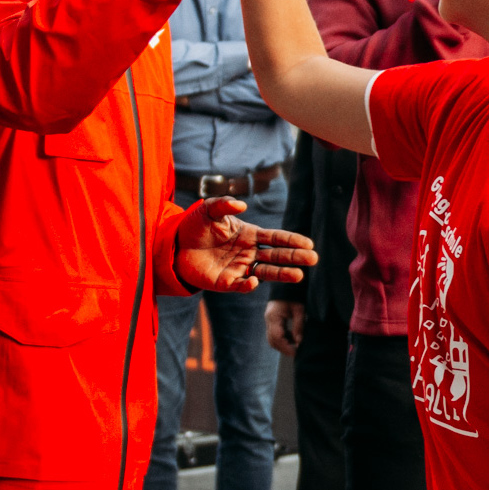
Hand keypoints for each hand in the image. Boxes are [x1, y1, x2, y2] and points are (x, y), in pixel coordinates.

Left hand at [175, 196, 316, 292]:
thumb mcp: (208, 210)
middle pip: (276, 255)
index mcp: (249, 234)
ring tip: (299, 276)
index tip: (308, 243)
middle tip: (313, 258)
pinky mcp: (227, 282)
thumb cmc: (195, 226)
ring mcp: (240, 268)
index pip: (275, 238)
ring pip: (266, 272)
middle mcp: (249, 252)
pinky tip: (254, 281)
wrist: (175, 246)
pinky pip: (241, 285)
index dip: (291, 240)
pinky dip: (248, 285)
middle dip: (294, 257)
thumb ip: (223, 204)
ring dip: (282, 274)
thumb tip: (241, 204)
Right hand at [265, 300, 305, 355]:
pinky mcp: (271, 320)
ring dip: (283, 344)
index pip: (277, 337)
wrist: (287, 284)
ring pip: (272, 339)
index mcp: (273, 316)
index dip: (286, 347)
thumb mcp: (299, 309)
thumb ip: (299, 326)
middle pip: (272, 340)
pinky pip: (274, 334)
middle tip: (297, 352)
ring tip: (296, 345)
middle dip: (284, 348)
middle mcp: (268, 319)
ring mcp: (268, 320)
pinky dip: (282, 339)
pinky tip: (292, 337)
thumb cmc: (294, 295)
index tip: (296, 353)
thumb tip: (299, 342)